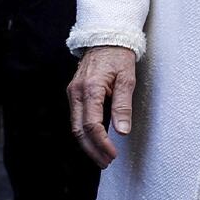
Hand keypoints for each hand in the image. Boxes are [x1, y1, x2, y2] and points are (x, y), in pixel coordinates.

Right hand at [68, 46, 137, 167]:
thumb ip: (123, 105)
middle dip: (92, 150)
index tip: (112, 155)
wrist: (105, 37)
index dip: (101, 144)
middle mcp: (76, 92)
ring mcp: (73, 93)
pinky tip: (95, 141)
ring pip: (75, 126)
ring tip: (102, 157)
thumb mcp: (127, 79)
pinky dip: (84, 133)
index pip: (91, 125)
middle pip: (78, 130)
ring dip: (87, 144)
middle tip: (106, 162)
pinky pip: (76, 118)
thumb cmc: (118, 56)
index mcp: (90, 89)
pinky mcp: (74, 93)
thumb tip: (122, 130)